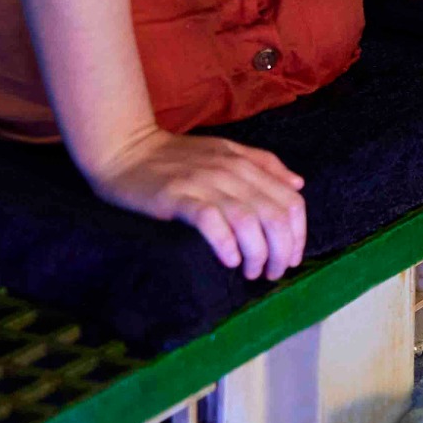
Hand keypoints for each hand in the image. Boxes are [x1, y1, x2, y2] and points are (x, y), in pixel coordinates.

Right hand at [84, 126, 307, 279]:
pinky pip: (211, 221)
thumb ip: (264, 164)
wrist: (123, 149)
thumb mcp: (226, 151)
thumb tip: (298, 184)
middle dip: (281, 252)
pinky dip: (226, 244)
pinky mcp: (177, 196)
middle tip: (271, 273)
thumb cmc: (175, 156)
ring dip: (257, 254)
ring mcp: (204, 183)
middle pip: (275, 216)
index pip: (291, 202)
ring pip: (249, 221)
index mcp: (246, 163)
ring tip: (251, 272)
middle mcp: (231, 172)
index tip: (291, 259)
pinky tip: (229, 260)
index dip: (298, 235)